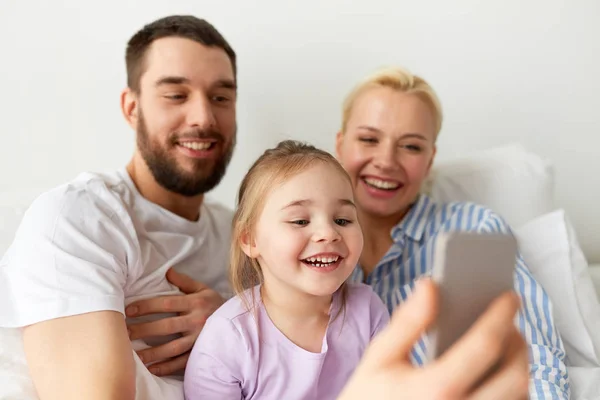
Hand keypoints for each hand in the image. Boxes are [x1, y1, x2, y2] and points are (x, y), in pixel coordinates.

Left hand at [125, 268, 224, 375]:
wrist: (240, 321)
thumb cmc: (215, 304)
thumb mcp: (203, 289)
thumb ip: (184, 282)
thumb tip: (167, 271)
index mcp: (196, 303)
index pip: (166, 303)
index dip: (146, 306)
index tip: (128, 310)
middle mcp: (197, 321)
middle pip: (165, 326)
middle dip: (143, 330)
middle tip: (123, 333)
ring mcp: (199, 339)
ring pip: (172, 347)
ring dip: (151, 353)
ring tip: (133, 355)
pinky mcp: (201, 353)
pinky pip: (182, 362)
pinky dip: (167, 367)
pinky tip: (152, 369)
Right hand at [337, 279, 528, 399]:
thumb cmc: (370, 397)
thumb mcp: (379, 357)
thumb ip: (407, 321)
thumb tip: (430, 285)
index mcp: (435, 389)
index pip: (483, 346)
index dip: (501, 316)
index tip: (509, 297)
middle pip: (514, 376)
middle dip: (518, 344)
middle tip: (508, 324)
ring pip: (518, 398)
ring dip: (518, 369)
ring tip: (504, 347)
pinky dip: (510, 391)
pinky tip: (495, 376)